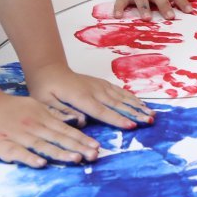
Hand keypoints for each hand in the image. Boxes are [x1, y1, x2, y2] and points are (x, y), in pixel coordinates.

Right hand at [0, 91, 107, 167]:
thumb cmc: (6, 108)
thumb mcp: (33, 106)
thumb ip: (51, 115)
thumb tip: (73, 121)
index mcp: (41, 117)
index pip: (65, 130)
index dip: (81, 139)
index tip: (96, 147)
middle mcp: (32, 125)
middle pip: (58, 138)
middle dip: (77, 147)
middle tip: (94, 156)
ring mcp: (17, 134)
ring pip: (42, 145)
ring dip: (60, 152)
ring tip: (75, 159)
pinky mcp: (1, 144)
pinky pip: (17, 152)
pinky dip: (29, 158)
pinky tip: (41, 164)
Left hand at [27, 63, 153, 129]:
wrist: (49, 70)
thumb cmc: (45, 90)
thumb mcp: (45, 103)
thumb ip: (62, 112)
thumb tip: (82, 121)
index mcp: (80, 97)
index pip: (101, 111)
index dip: (117, 119)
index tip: (131, 126)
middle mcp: (93, 90)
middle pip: (117, 104)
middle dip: (135, 113)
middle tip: (149, 121)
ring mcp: (99, 85)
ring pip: (121, 97)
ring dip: (137, 106)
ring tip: (151, 114)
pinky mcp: (101, 83)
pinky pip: (119, 91)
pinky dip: (131, 98)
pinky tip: (140, 104)